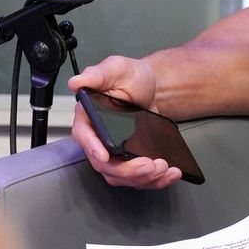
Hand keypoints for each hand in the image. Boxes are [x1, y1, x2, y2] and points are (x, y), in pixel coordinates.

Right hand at [68, 55, 181, 189]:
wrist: (150, 85)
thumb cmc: (129, 75)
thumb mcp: (115, 68)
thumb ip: (96, 75)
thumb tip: (77, 82)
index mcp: (88, 118)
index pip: (85, 137)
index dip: (93, 148)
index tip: (106, 156)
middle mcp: (98, 139)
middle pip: (105, 165)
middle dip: (128, 170)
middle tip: (151, 165)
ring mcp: (114, 152)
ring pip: (122, 176)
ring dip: (143, 179)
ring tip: (165, 170)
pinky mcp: (130, 158)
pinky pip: (138, 177)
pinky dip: (155, 180)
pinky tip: (171, 174)